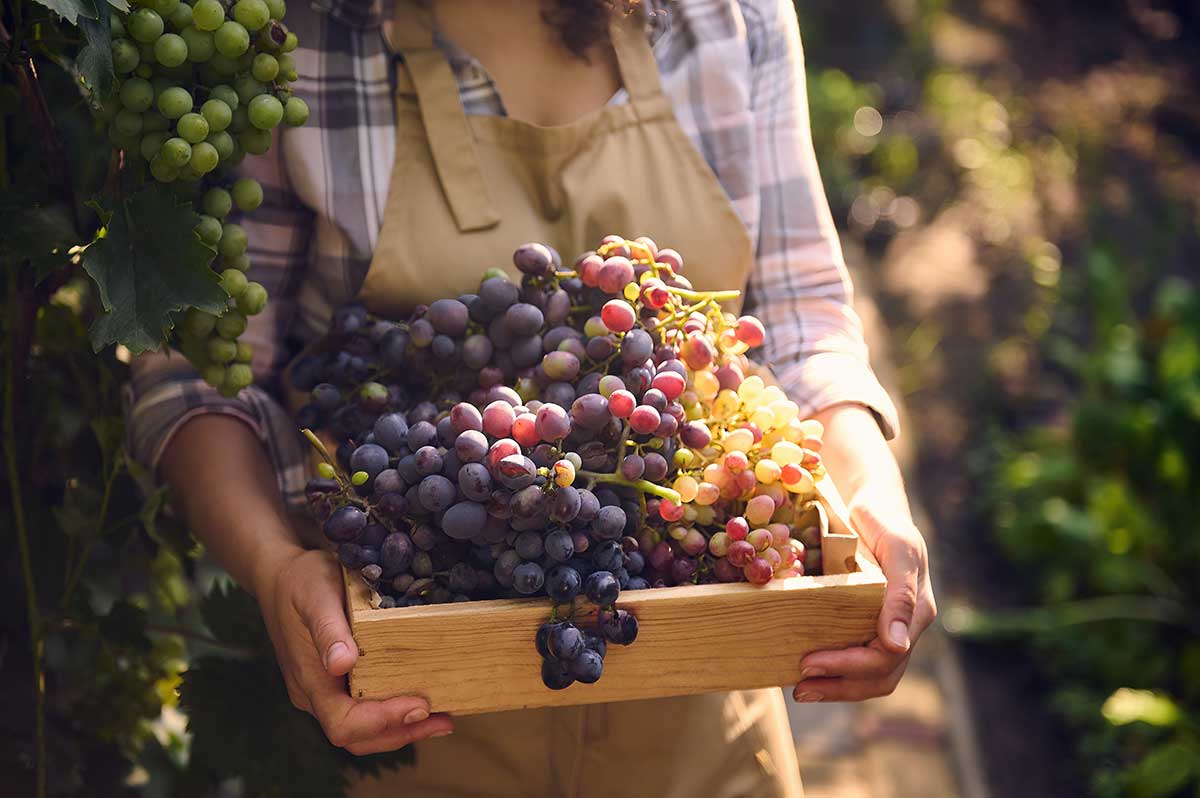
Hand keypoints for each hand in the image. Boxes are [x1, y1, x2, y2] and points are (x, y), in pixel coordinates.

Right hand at [257, 547, 454, 752]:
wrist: (280, 574)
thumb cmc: (301, 581)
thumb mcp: (316, 596)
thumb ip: (328, 630)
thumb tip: (342, 663)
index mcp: (310, 681)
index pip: (344, 724)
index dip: (383, 721)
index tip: (420, 705)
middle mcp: (315, 694)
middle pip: (357, 736)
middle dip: (401, 733)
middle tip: (444, 721)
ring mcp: (325, 691)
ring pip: (363, 730)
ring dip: (401, 729)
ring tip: (441, 718)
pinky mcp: (336, 682)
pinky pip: (364, 709)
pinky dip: (394, 712)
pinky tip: (421, 700)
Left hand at [792, 404, 936, 702]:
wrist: (874, 502)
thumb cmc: (887, 521)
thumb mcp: (898, 548)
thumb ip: (901, 594)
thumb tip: (895, 645)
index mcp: (916, 612)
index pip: (885, 658)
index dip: (847, 666)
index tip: (809, 662)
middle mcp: (905, 626)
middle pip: (879, 676)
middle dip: (839, 686)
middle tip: (799, 686)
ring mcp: (888, 626)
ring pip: (871, 676)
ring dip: (836, 688)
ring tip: (801, 689)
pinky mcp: (869, 622)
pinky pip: (858, 657)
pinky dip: (836, 672)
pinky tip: (809, 672)